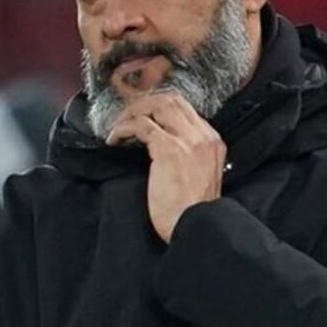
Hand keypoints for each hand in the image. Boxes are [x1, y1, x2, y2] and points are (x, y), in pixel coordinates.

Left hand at [105, 91, 225, 242]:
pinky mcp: (170, 149)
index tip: (140, 117)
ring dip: (132, 112)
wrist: (196, 227)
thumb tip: (160, 144)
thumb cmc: (191, 211)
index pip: (184, 109)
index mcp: (212, 142)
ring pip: (157, 105)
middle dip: (144, 104)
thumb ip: (189, 156)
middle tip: (125, 117)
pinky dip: (123, 129)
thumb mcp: (199, 176)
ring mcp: (188, 140)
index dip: (157, 109)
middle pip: (171, 99)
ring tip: (117, 127)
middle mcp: (204, 136)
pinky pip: (141, 125)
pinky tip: (114, 140)